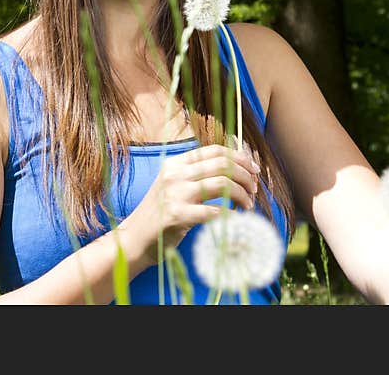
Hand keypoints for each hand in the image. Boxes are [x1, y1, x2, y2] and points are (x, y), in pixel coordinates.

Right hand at [126, 143, 260, 261]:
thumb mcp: (174, 186)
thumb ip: (197, 175)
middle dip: (245, 176)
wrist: (135, 238)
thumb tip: (234, 168)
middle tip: (253, 190)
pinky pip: (215, 211)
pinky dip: (231, 215)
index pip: (215, 151)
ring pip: (222, 183)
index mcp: (175, 163)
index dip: (239, 158)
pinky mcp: (178, 215)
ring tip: (247, 205)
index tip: (254, 170)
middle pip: (222, 164)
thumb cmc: (160, 214)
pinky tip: (236, 220)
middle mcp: (175, 174)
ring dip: (242, 194)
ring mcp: (175, 193)